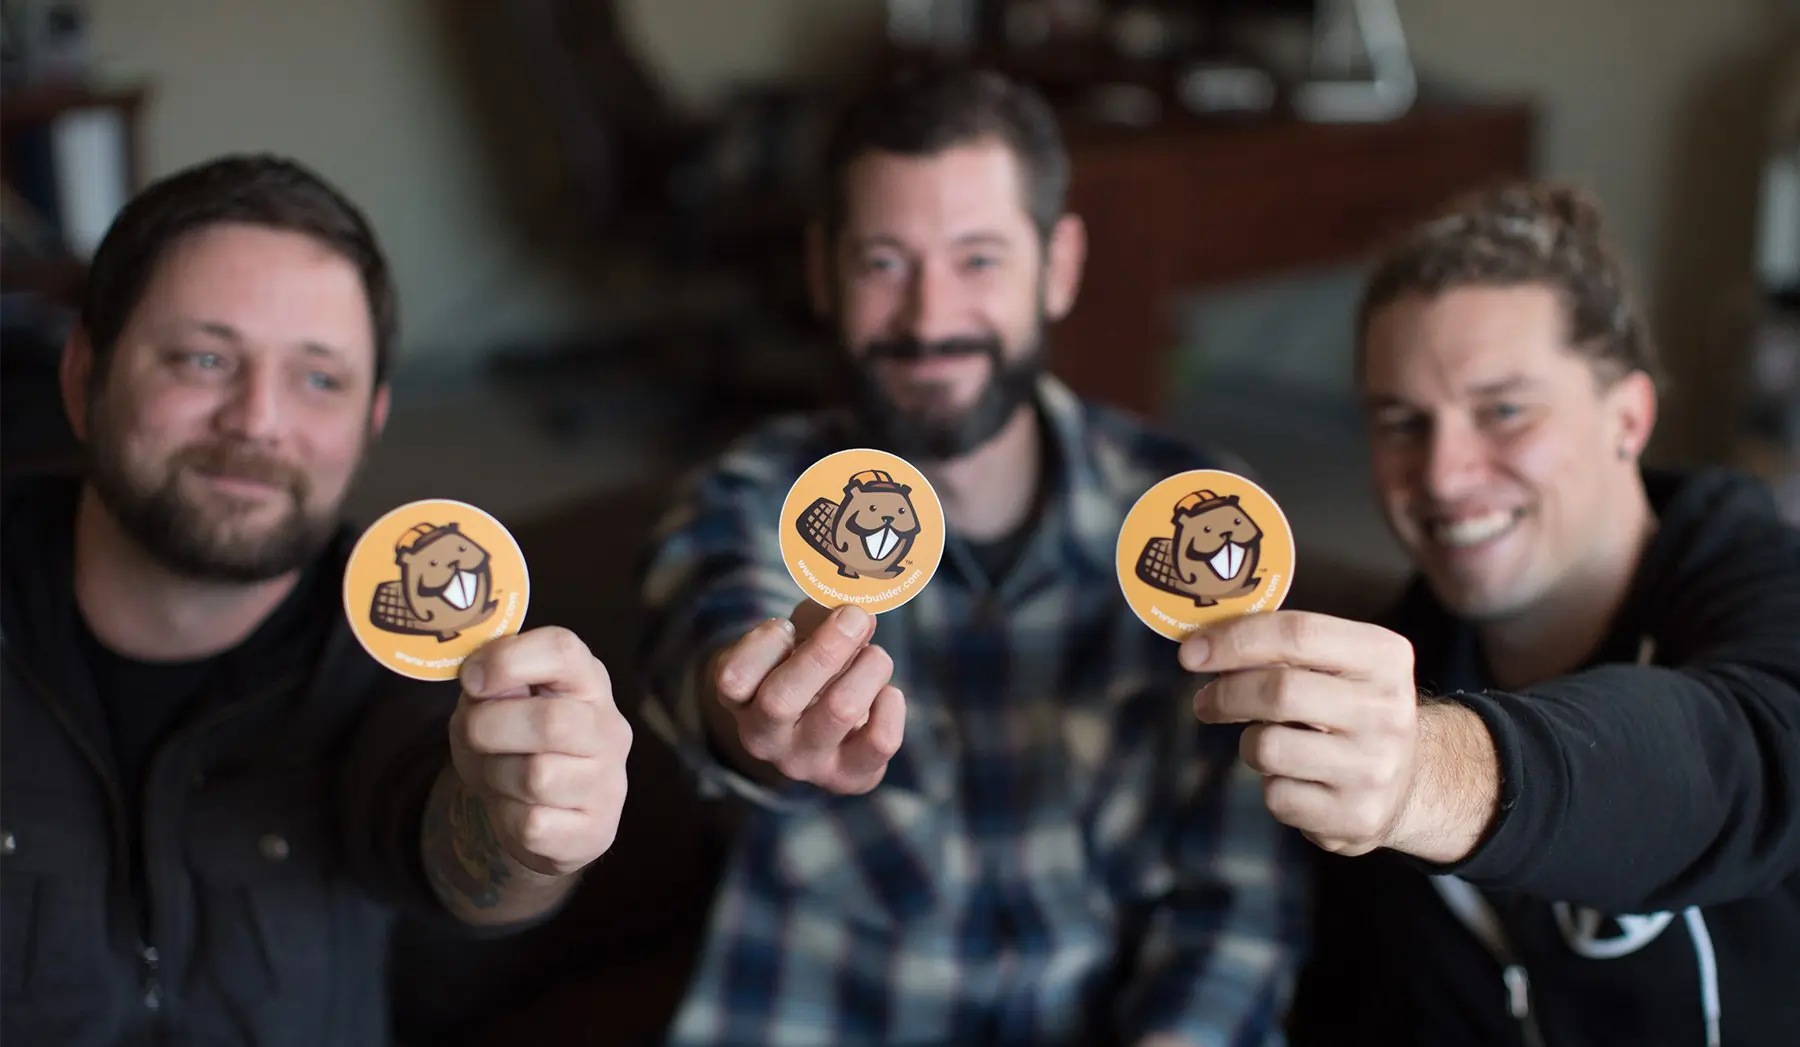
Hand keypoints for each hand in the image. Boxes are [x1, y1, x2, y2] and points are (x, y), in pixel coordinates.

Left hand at [449, 626, 631, 876]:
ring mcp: (609, 781)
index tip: (472, 681)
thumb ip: (490, 685)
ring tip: (498, 774)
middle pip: (551, 721)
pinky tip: (515, 810)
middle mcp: (608, 727)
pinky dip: (507, 817)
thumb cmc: (514, 745)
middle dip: (490, 728)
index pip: (562, 650)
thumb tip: (478, 678)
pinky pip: (534, 824)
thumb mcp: (495, 704)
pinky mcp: (597, 830)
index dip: (508, 661)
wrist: (539, 818)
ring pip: (538, 777)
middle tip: (474, 735)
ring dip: (496, 776)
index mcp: (587, 681)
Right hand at [709, 599, 904, 793]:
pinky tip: (886, 694)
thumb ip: (818, 616)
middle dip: (827, 648)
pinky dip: (891, 705)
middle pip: (781, 700)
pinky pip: (880, 740)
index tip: (787, 627)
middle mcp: (763, 738)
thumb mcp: (796, 637)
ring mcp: (805, 763)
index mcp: (739, 700)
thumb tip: (857, 615)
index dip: (764, 644)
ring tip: (875, 656)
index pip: (733, 680)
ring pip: (841, 710)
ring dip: (868, 667)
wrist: (820, 732)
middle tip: (856, 616)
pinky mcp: (848, 777)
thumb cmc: (803, 669)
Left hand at [1182, 610, 1424, 856]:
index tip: (1190, 653)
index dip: (1234, 640)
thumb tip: (1202, 642)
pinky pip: (1277, 796)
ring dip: (1250, 744)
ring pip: (1268, 747)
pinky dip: (1270, 786)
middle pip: (1278, 692)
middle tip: (1205, 701)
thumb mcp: (1338, 664)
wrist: (1409, 783)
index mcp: (1384, 657)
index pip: (1297, 634)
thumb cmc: (1349, 709)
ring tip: (1266, 743)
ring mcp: (1375, 767)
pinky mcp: (1356, 816)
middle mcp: (1386, 710)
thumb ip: (1282, 646)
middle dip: (1226, 694)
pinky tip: (1293, 779)